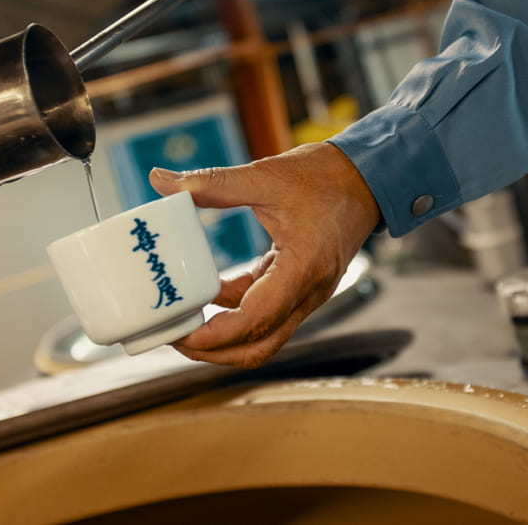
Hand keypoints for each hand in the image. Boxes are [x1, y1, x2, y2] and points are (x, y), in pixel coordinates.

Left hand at [149, 142, 380, 367]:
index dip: (214, 335)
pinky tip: (211, 293)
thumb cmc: (325, 177)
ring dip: (225, 338)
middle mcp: (308, 291)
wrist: (367, 178)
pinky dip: (238, 312)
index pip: (255, 320)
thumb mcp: (264, 176)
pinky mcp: (302, 287)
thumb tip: (160, 181)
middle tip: (174, 337)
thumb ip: (212, 182)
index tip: (180, 332)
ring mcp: (308, 294)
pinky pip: (268, 313)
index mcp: (302, 268)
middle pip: (258, 346)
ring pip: (264, 336)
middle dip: (213, 352)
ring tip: (187, 324)